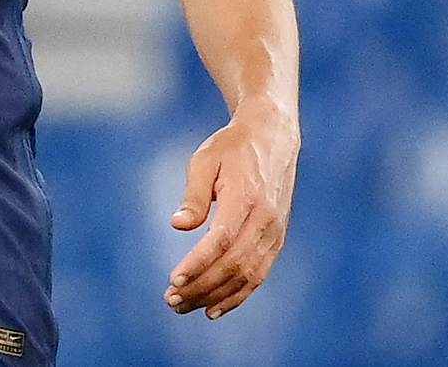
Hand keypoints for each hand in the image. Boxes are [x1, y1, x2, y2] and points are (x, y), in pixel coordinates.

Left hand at [164, 107, 297, 317]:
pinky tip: (214, 308)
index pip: (221, 240)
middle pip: (233, 264)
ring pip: (247, 275)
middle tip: (171, 300)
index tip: (174, 278)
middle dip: (202, 286)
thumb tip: (178, 225)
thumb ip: (193, 196)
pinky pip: (258, 274)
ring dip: (216, 296)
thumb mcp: (204, 161)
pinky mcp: (276, 239)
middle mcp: (265, 221)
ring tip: (185, 306)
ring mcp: (274, 233)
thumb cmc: (231, 148)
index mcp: (246, 198)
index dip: (198, 262)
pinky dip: (238, 295)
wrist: (272, 139)